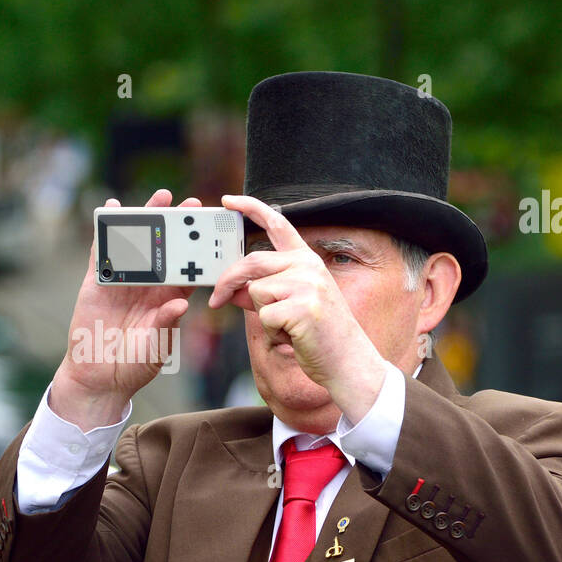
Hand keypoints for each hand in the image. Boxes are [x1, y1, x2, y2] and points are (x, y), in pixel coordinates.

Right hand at [49, 189, 198, 430]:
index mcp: (168, 299)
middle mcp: (149, 286)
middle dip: (177, 226)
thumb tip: (178, 304)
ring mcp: (123, 282)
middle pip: (165, 249)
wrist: (100, 377)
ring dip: (146, 220)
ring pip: (137, 244)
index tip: (213, 233)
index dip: (199, 251)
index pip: (187, 269)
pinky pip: (103, 252)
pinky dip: (106, 232)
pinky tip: (111, 210)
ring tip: (159, 197)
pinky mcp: (98, 283)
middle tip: (190, 204)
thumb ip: (165, 324)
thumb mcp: (156, 346)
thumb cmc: (134, 364)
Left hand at [209, 194, 387, 424]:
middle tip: (214, 300)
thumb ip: (259, 292)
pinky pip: (264, 316)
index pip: (277, 223)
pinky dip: (272, 332)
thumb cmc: (315, 334)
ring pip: (256, 292)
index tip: (228, 200)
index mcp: (306, 260)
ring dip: (263, 316)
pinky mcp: (304, 307)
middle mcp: (309, 265)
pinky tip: (294, 337)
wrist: (347, 361)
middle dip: (227, 282)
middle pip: (252, 263)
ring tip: (288, 327)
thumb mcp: (287, 305)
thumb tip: (228, 288)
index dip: (251, 208)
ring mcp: (308, 284)